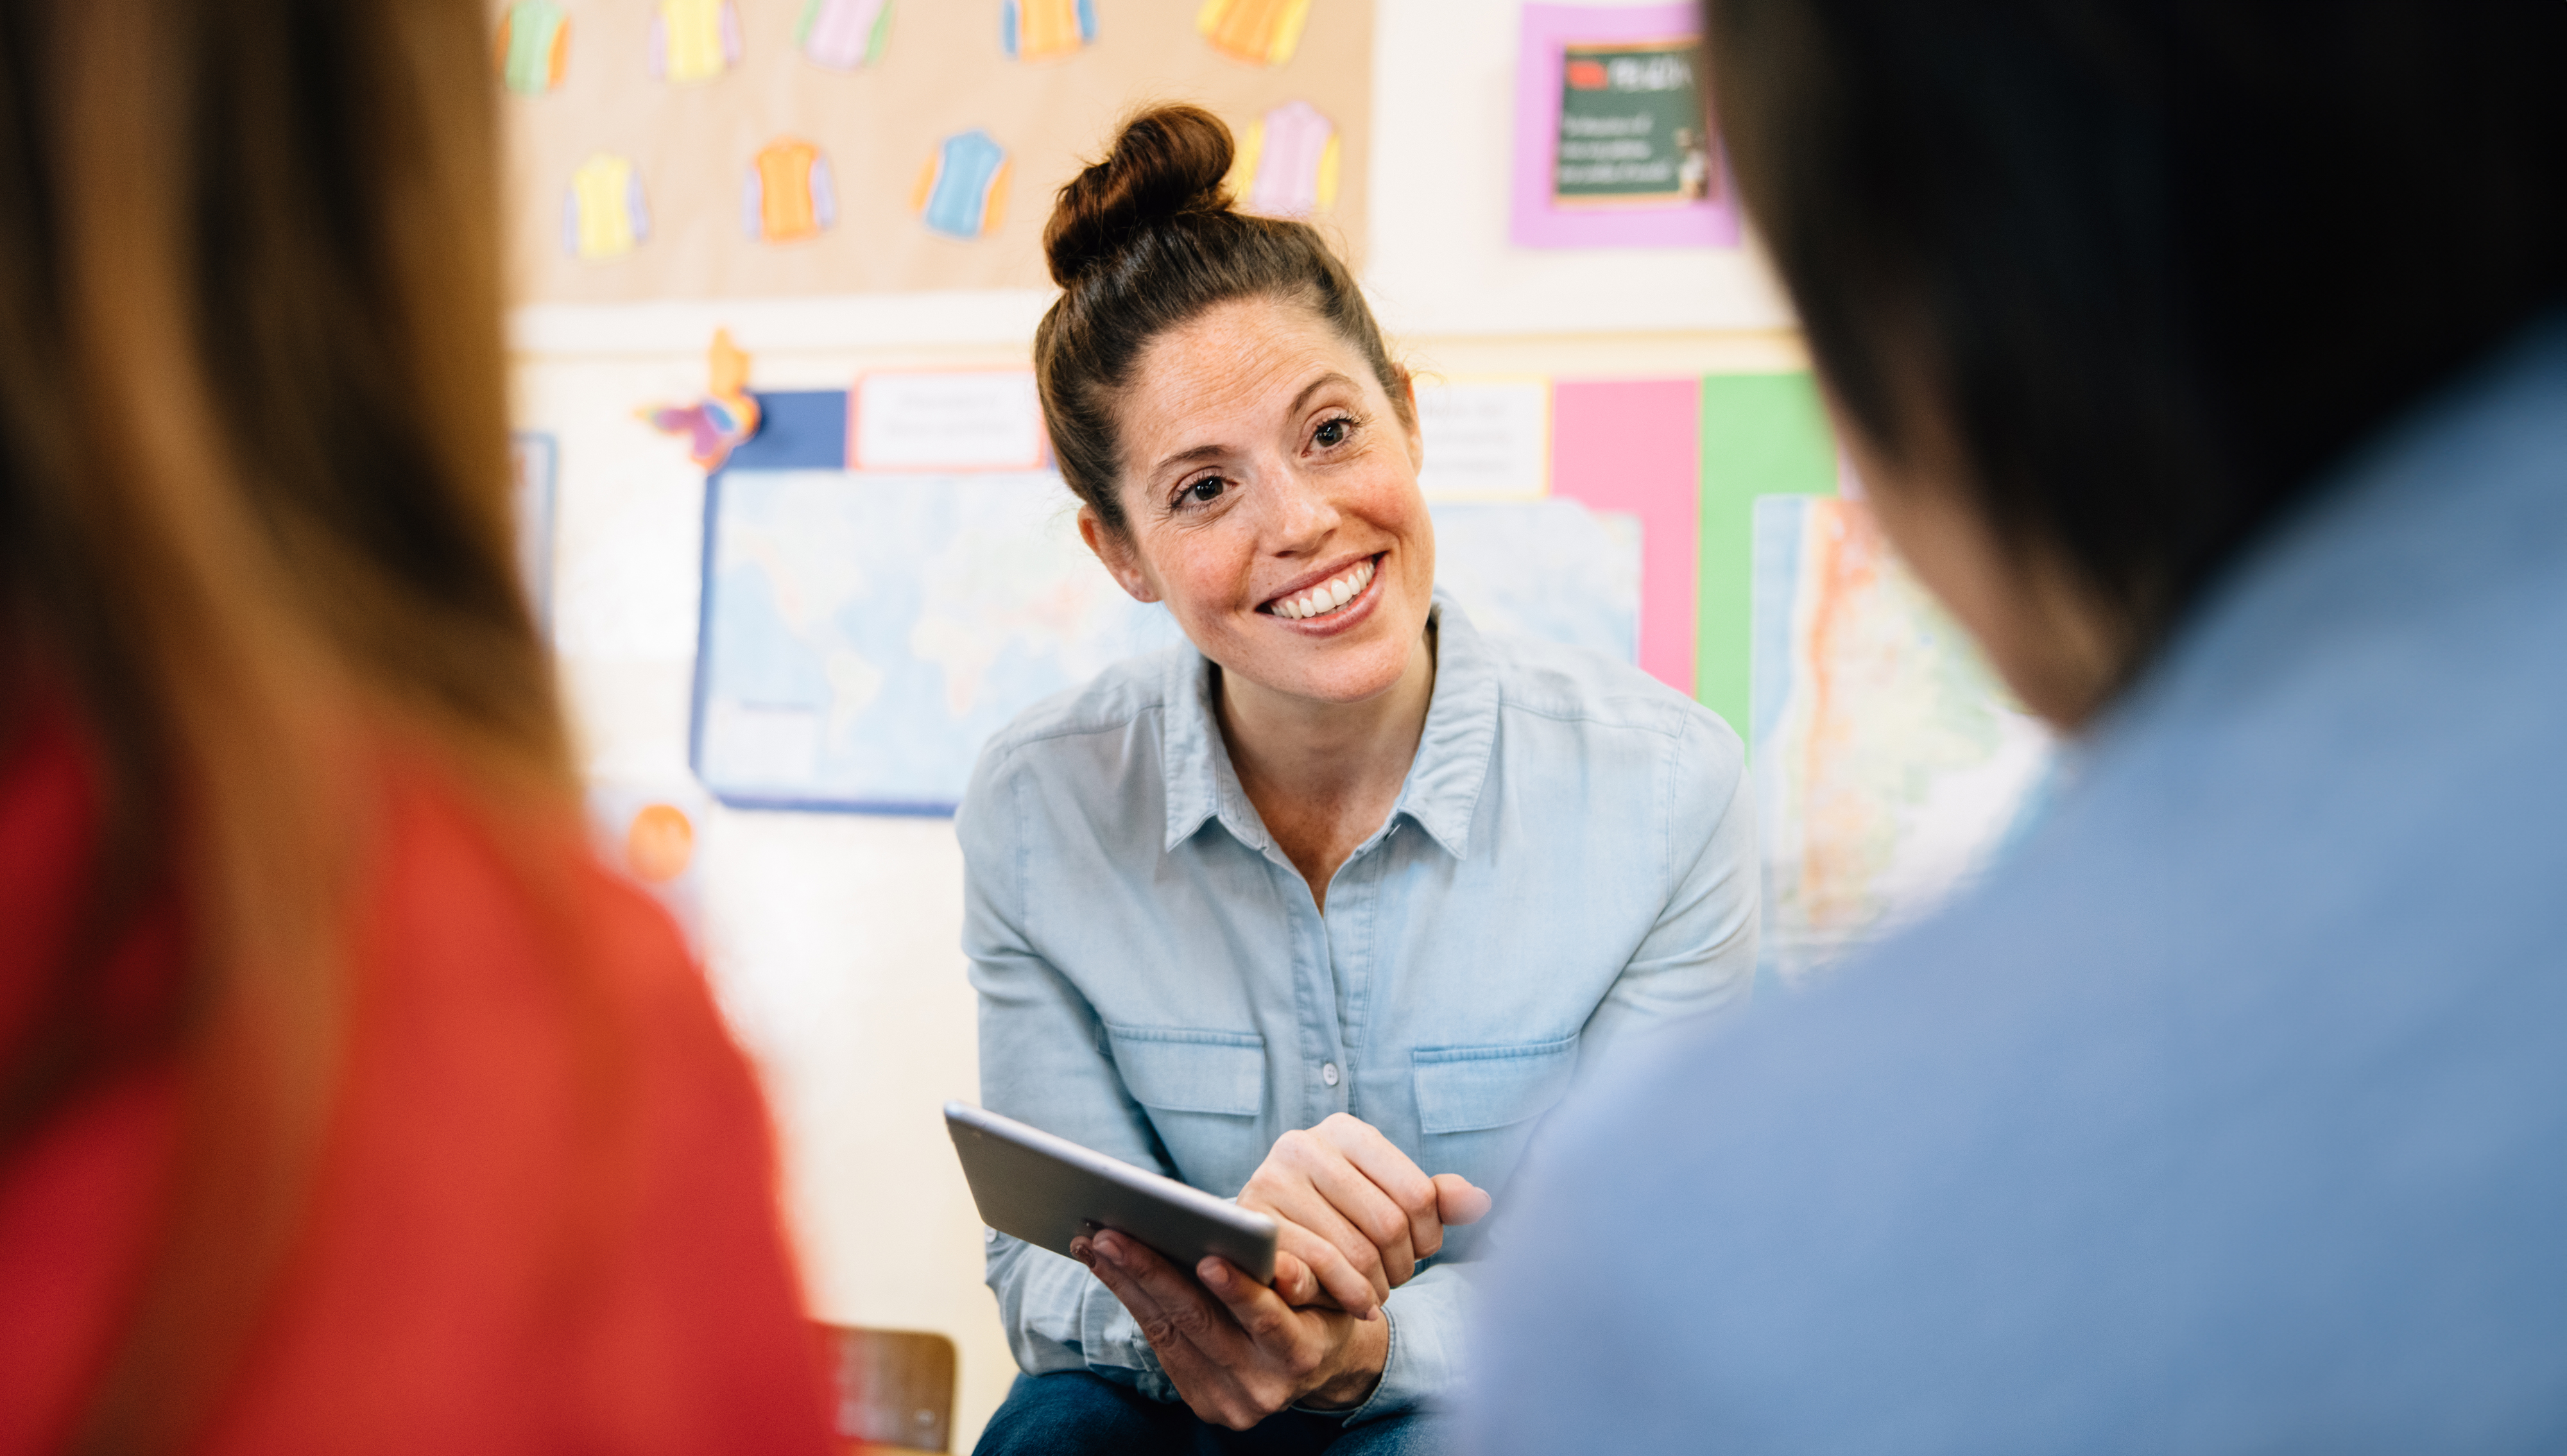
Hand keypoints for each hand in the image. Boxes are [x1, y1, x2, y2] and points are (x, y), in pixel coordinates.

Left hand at [1075, 1229, 1387, 1427]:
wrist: (1317, 1366)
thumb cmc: (1319, 1309)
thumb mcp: (1327, 1291)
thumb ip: (1298, 1276)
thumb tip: (1271, 1253)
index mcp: (1301, 1354)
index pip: (1266, 1319)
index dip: (1237, 1290)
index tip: (1208, 1258)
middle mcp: (1263, 1386)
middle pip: (1198, 1322)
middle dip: (1151, 1273)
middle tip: (1110, 1234)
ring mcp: (1228, 1400)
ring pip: (1168, 1331)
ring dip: (1125, 1283)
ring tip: (1093, 1242)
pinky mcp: (1201, 1401)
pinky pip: (1160, 1344)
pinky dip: (1132, 1301)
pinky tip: (1108, 1268)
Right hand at [1236, 1113, 1493, 1316]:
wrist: (1268, 1242)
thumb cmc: (1338, 1219)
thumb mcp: (1387, 1201)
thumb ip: (1435, 1199)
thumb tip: (1479, 1201)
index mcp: (1345, 1131)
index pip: (1418, 1194)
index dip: (1429, 1238)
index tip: (1417, 1252)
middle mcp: (1303, 1145)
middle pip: (1389, 1225)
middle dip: (1401, 1266)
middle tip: (1393, 1280)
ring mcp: (1271, 1181)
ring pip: (1356, 1252)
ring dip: (1376, 1287)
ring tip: (1373, 1292)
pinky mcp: (1252, 1225)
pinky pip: (1319, 1269)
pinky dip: (1348, 1296)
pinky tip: (1355, 1304)